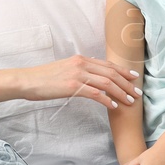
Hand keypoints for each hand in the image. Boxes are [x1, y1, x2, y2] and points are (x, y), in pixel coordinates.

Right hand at [19, 56, 139, 108]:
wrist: (28, 80)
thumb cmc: (44, 77)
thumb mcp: (64, 68)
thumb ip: (79, 69)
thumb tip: (91, 74)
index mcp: (80, 59)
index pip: (107, 64)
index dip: (123, 71)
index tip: (134, 77)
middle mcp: (81, 64)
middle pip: (111, 73)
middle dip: (127, 83)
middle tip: (137, 93)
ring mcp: (77, 74)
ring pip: (107, 82)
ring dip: (121, 92)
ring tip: (129, 101)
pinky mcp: (73, 86)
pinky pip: (95, 93)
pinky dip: (107, 100)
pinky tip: (113, 106)